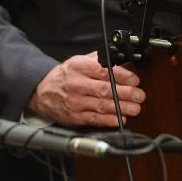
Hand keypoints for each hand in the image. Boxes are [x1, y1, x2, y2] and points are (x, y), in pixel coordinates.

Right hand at [28, 51, 145, 127]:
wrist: (42, 91)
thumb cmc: (64, 76)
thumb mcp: (78, 61)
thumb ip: (97, 60)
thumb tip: (121, 61)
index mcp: (78, 67)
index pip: (104, 71)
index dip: (123, 76)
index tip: (135, 80)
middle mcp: (76, 84)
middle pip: (106, 90)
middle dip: (127, 93)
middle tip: (140, 96)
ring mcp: (75, 102)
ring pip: (102, 106)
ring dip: (122, 108)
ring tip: (135, 108)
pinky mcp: (75, 117)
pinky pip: (95, 119)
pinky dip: (109, 120)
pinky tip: (120, 119)